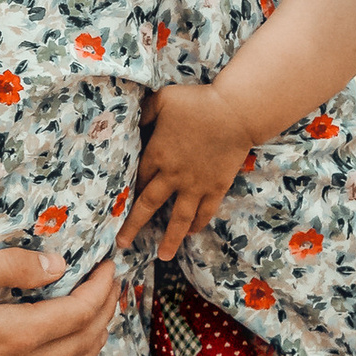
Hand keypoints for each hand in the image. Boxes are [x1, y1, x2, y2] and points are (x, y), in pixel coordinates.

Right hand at [0, 247, 120, 355]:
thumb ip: (8, 267)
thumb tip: (57, 266)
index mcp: (10, 335)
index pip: (78, 312)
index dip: (100, 288)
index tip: (108, 267)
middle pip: (80, 344)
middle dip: (103, 312)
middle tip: (109, 288)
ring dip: (91, 349)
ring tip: (96, 324)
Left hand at [120, 82, 261, 258]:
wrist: (235, 112)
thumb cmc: (197, 102)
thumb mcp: (163, 99)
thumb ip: (145, 112)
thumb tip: (133, 121)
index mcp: (156, 155)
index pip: (137, 180)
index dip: (128, 193)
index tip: (120, 206)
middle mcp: (172, 176)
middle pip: (148, 205)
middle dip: (133, 226)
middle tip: (122, 243)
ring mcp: (195, 185)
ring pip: (178, 218)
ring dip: (169, 238)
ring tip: (163, 256)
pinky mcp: (216, 187)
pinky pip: (205, 212)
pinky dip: (197, 224)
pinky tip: (191, 233)